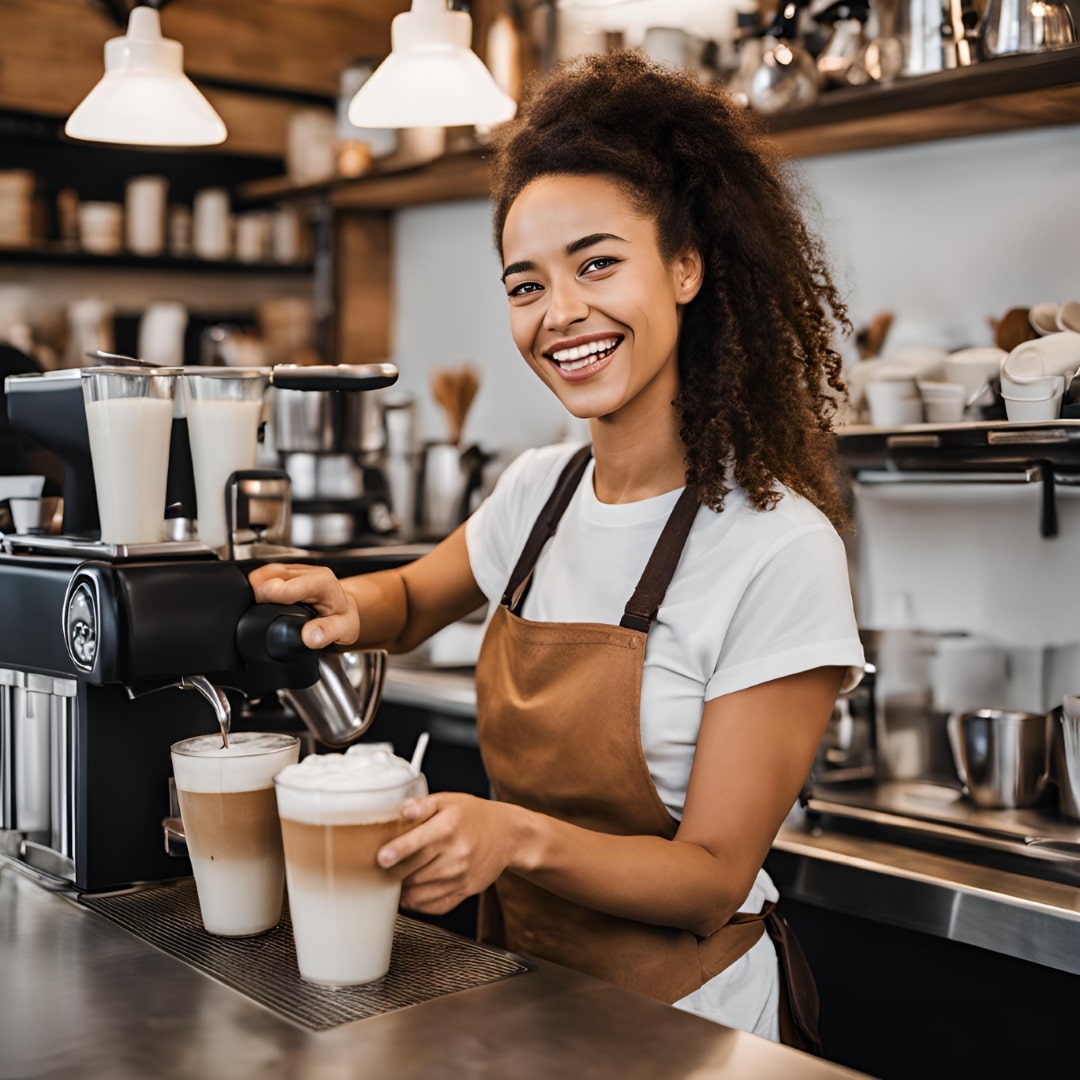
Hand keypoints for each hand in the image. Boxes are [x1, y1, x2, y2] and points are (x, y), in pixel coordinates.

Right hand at [247, 563, 358, 648]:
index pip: (292, 582)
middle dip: (261, 592)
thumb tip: (310, 637)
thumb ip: (329, 632)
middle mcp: (307, 572)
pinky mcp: (284, 572)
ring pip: (263, 572)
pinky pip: (263, 575)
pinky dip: (258, 588)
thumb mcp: (345, 629)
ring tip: (261, 608)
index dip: (275, 591)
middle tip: (263, 613)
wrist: (343, 608)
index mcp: (323, 583)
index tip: (263, 600)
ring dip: (256, 589)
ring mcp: (294, 571)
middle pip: (270, 574)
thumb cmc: (342, 617)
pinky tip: (263, 602)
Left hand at [378, 793, 513, 915]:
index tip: (382, 858)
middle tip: (381, 870)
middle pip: (415, 871)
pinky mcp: (466, 891)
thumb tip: (400, 811)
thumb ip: (422, 805)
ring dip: (403, 889)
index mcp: (449, 826)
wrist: (506, 834)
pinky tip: (412, 893)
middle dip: (393, 873)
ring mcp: (462, 875)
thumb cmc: (472, 815)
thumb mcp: (448, 801)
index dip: (398, 851)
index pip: (419, 842)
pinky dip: (418, 903)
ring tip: (395, 880)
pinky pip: (435, 906)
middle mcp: (457, 853)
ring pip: (421, 893)